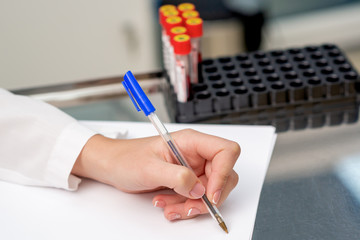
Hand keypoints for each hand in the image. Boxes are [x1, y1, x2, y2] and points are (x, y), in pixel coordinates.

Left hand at [72, 129, 239, 220]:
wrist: (114, 166)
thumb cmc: (127, 158)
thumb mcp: (149, 168)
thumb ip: (176, 177)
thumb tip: (199, 189)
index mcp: (191, 141)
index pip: (226, 151)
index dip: (224, 172)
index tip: (211, 193)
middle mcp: (196, 154)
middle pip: (224, 175)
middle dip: (208, 196)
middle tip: (189, 205)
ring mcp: (193, 168)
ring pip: (211, 191)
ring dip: (193, 204)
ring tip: (169, 206)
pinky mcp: (187, 181)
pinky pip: (197, 198)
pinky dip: (185, 206)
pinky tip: (167, 204)